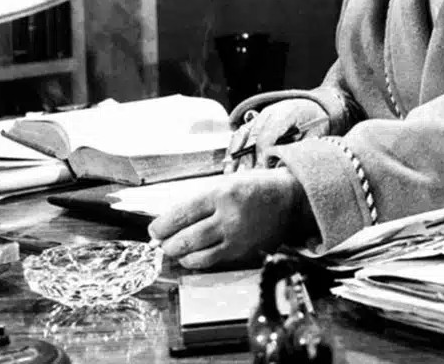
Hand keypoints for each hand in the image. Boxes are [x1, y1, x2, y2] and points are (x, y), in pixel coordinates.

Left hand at [147, 168, 307, 268]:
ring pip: (198, 255)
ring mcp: (237, 237)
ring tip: (176, 250)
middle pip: (186, 238)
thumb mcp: (227, 182)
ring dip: (181, 255)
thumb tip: (171, 221)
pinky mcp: (244, 251)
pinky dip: (198, 261)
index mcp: (222, 194)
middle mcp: (229, 217)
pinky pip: (213, 261)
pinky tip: (193, 257)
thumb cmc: (256, 188)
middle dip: (168, 243)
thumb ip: (201, 201)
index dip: (162, 226)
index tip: (155, 230)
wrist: (289, 200)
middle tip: (162, 242)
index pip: (181, 215)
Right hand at [225, 99, 328, 172]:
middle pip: (254, 136)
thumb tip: (280, 166)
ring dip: (236, 154)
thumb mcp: (314, 135)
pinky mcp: (255, 120)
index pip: (269, 135)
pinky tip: (230, 162)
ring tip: (231, 172)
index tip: (262, 170)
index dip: (264, 154)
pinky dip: (234, 147)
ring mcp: (260, 115)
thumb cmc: (316, 122)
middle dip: (249, 158)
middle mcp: (270, 112)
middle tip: (248, 177)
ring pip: (243, 134)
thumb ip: (299, 149)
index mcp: (287, 113)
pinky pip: (241, 133)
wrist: (314, 105)